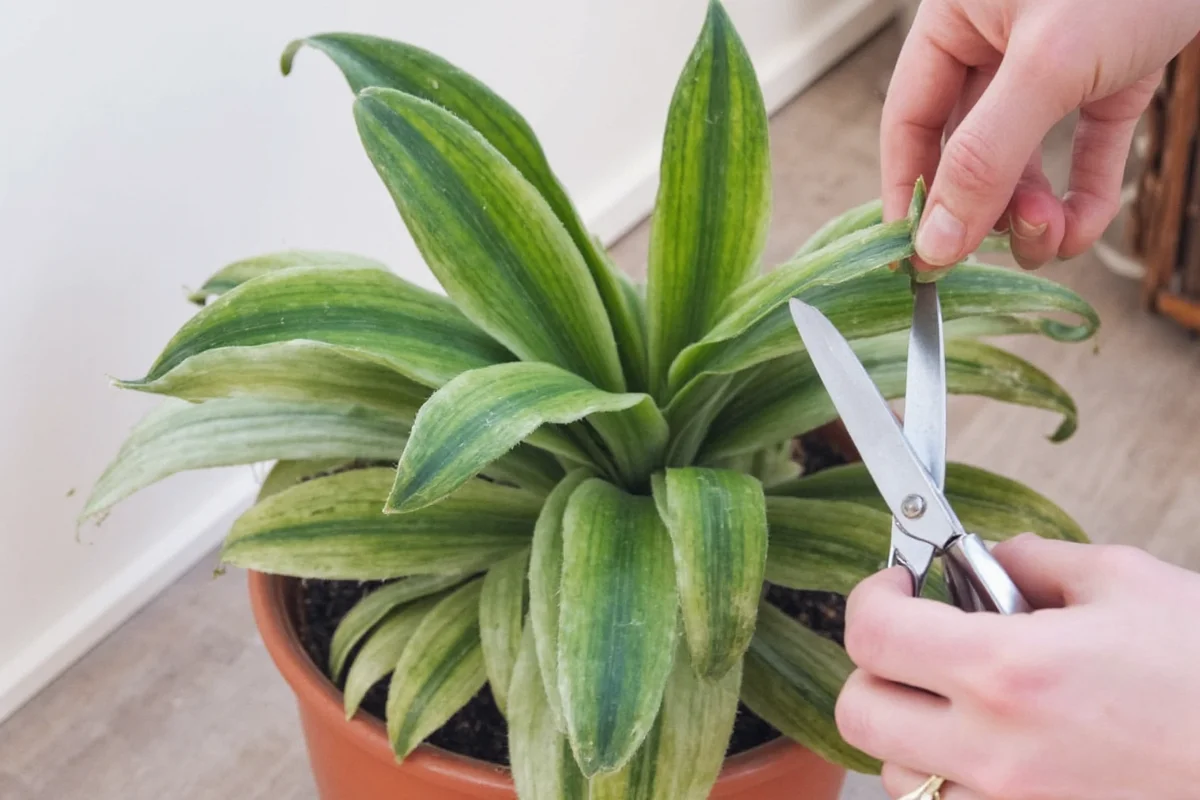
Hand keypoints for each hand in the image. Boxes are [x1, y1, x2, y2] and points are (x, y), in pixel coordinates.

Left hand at [835, 534, 1199, 798]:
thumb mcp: (1123, 581)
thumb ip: (1031, 561)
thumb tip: (983, 558)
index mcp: (1009, 670)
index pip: (873, 632)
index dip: (872, 596)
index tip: (896, 585)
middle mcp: (995, 750)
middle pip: (858, 711)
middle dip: (874, 666)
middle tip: (916, 641)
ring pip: (894, 772)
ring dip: (910, 727)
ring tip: (964, 699)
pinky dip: (952, 777)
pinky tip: (998, 748)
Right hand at [883, 0, 1199, 269]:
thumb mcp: (1047, 65)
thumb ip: (985, 156)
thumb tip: (935, 243)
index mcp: (956, 22)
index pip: (909, 121)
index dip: (910, 192)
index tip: (917, 257)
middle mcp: (995, 43)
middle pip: (966, 149)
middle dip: (986, 208)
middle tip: (998, 252)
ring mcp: (1055, 63)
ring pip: (1023, 159)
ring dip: (1033, 212)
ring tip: (1053, 236)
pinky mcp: (1110, 77)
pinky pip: (1083, 149)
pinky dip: (1083, 195)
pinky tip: (1082, 228)